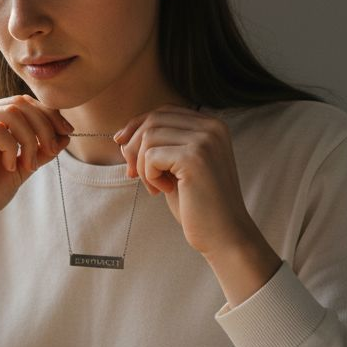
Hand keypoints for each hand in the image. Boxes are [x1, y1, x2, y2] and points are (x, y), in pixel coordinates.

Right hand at [0, 94, 73, 237]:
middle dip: (44, 125)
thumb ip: (40, 151)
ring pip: (11, 112)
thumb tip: (66, 135)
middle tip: (51, 150)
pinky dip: (11, 148)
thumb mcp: (21, 169)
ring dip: (29, 139)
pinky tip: (9, 167)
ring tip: (29, 164)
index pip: (24, 102)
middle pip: (20, 103)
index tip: (66, 134)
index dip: (49, 114)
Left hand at [115, 105, 279, 301]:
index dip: (137, 127)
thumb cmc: (198, 204)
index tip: (122, 147)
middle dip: (134, 147)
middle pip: (153, 120)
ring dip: (142, 165)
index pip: (163, 112)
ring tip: (155, 187)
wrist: (225, 235)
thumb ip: (159, 146)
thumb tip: (122, 136)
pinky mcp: (194, 158)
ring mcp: (205, 141)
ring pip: (148, 137)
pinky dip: (149, 175)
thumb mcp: (176, 168)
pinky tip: (163, 191)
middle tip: (133, 174)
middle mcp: (212, 127)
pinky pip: (151, 156)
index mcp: (212, 125)